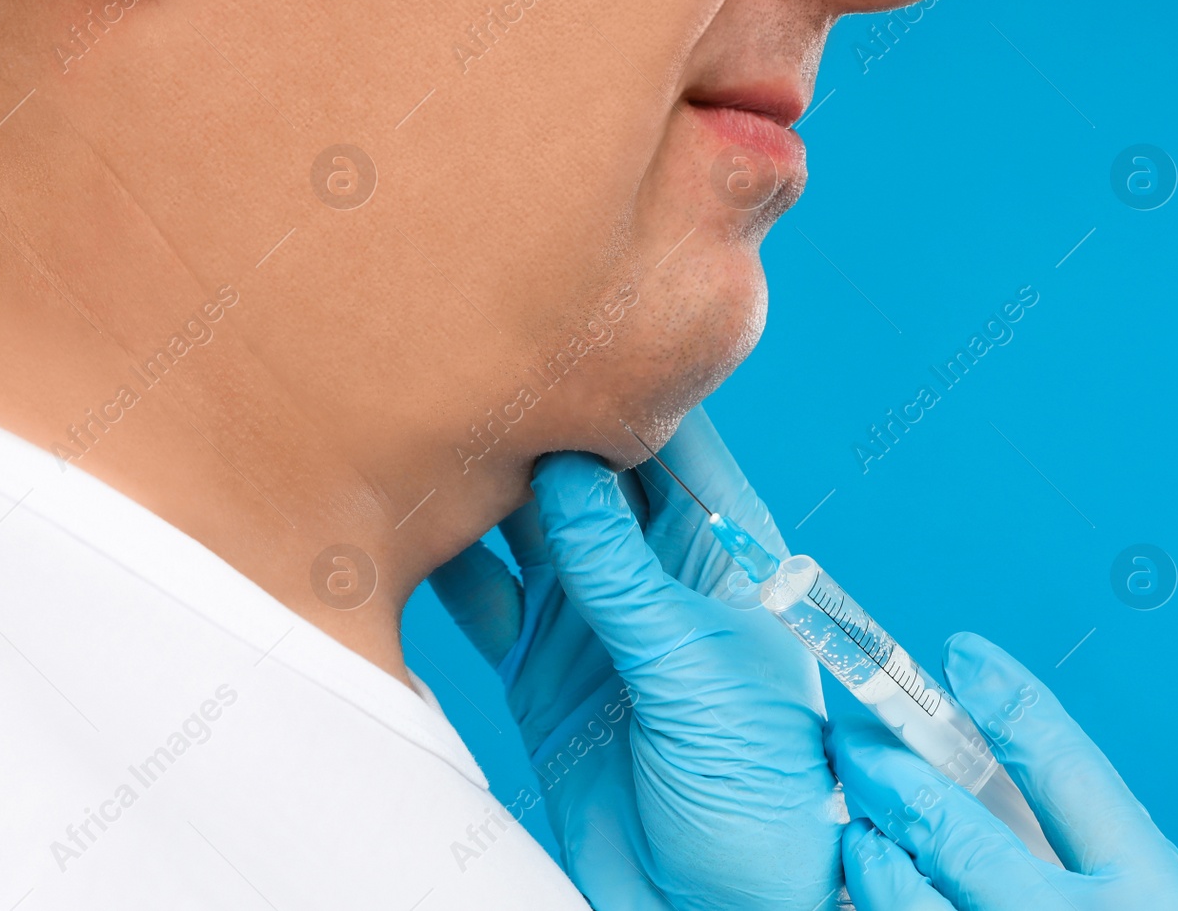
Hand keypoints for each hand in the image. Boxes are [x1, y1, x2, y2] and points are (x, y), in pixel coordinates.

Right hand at [432, 407, 841, 909]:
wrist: (714, 909)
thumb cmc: (760, 795)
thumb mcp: (696, 672)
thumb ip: (625, 576)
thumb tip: (569, 466)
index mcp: (722, 554)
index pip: (676, 443)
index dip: (629, 384)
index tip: (565, 325)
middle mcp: (653, 570)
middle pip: (586, 472)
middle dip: (536, 427)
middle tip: (469, 373)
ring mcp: (593, 615)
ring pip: (525, 526)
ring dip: (483, 493)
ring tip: (430, 446)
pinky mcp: (543, 664)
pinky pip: (486, 596)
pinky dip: (453, 572)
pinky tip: (417, 541)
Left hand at [829, 632, 1177, 910]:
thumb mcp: (1158, 910)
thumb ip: (1095, 854)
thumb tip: (1008, 763)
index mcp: (1151, 899)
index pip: (1072, 774)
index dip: (1010, 702)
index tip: (960, 651)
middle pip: (955, 832)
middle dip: (889, 774)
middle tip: (855, 740)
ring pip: (905, 904)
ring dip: (869, 858)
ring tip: (860, 834)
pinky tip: (866, 895)